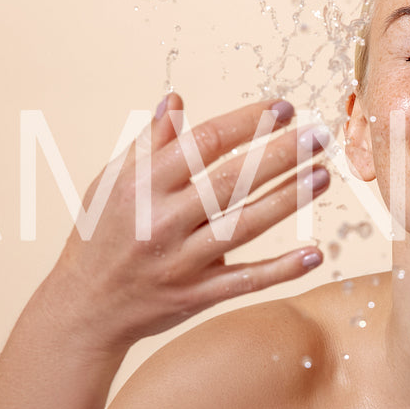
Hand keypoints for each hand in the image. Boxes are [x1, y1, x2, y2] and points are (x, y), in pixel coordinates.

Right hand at [38, 93, 330, 354]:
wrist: (83, 308)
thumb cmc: (101, 235)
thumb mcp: (112, 183)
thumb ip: (149, 145)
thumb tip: (175, 101)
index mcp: (142, 186)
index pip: (204, 144)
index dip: (247, 122)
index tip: (283, 107)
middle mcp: (162, 222)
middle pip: (231, 181)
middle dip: (281, 155)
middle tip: (320, 135)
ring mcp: (181, 262)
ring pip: (244, 226)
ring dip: (289, 200)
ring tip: (325, 175)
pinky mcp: (196, 296)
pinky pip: (245, 281)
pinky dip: (281, 269)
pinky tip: (315, 253)